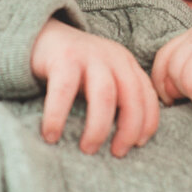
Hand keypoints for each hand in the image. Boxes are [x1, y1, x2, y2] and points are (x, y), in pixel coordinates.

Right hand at [29, 18, 159, 155]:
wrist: (43, 38)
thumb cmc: (76, 69)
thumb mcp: (104, 78)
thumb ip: (119, 99)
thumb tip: (130, 141)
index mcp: (126, 64)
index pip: (147, 95)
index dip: (148, 122)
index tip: (138, 145)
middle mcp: (113, 57)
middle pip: (132, 96)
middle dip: (128, 129)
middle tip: (116, 153)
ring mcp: (89, 56)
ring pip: (105, 95)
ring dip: (99, 127)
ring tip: (87, 148)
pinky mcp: (63, 58)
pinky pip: (64, 91)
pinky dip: (58, 116)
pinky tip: (51, 135)